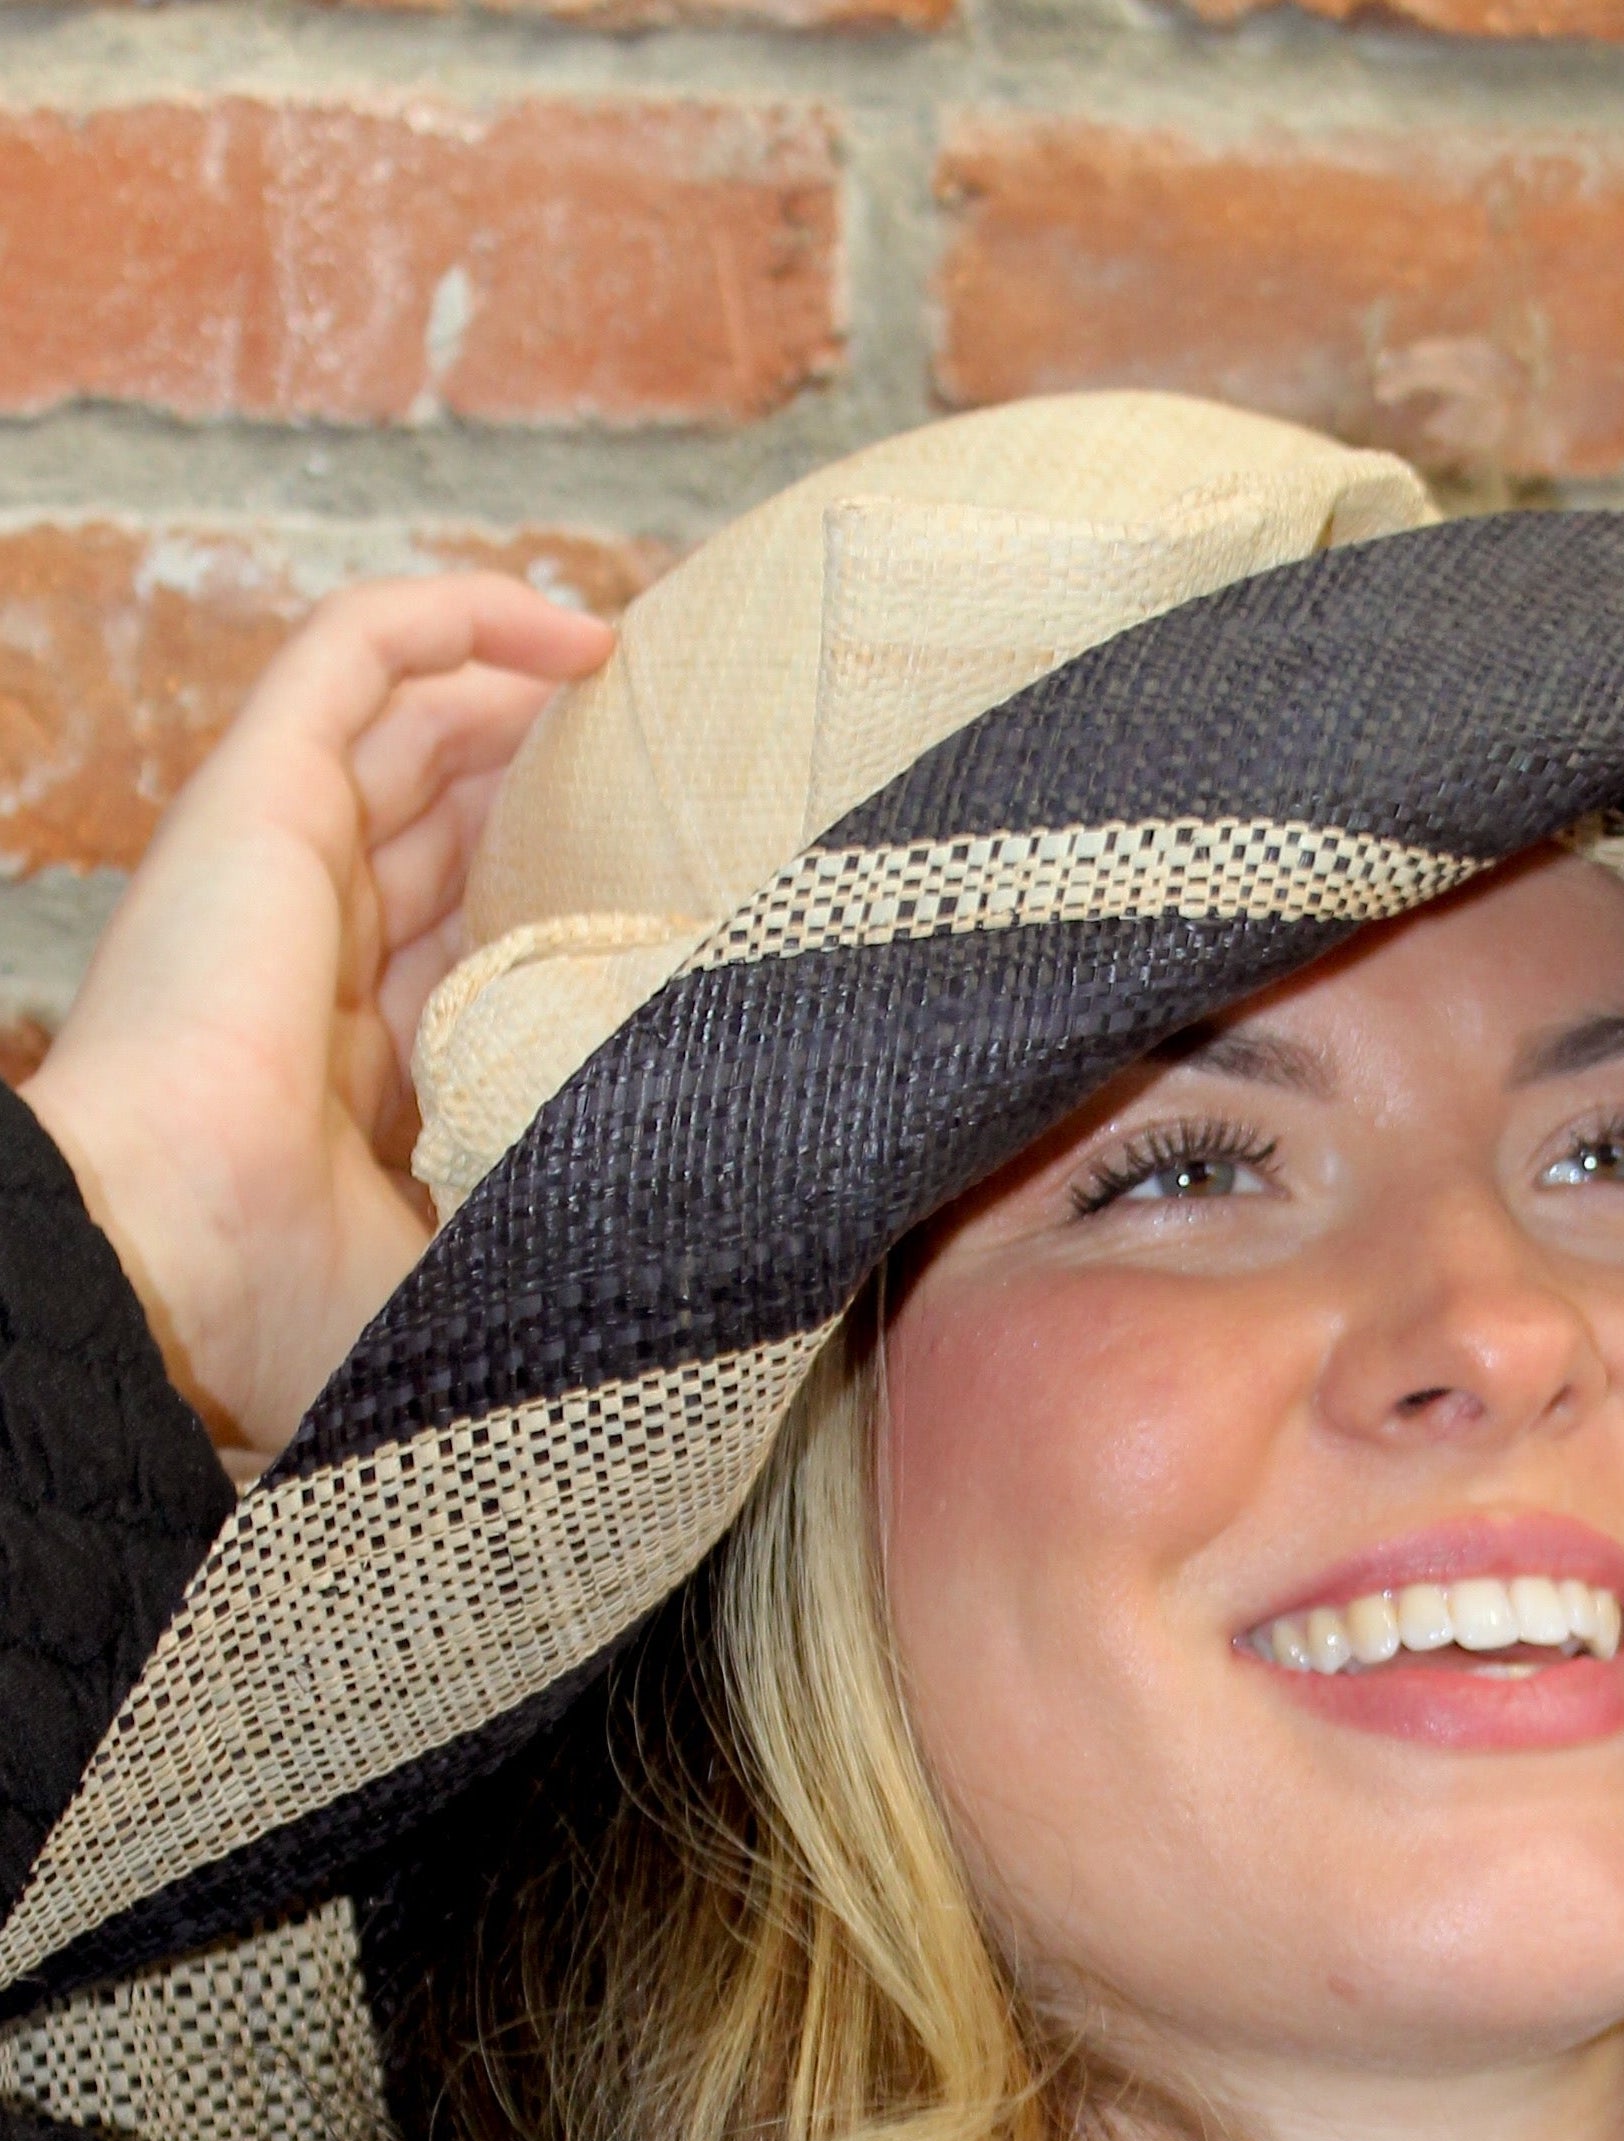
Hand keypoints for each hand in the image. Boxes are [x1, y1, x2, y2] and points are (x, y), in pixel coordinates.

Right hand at [24, 573, 615, 1463]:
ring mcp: (284, 864)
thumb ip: (564, 1231)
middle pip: (451, 828)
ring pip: (417, 726)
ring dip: (532, 703)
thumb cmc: (300, 1308)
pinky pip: (356, 651)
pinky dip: (461, 620)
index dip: (566, 913)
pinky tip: (583, 635)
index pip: (468, 950)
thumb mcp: (477, 1271)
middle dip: (563, 798)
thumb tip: (717, 1246)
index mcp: (353, 1071)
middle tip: (690, 794)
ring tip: (654, 702)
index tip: (685, 911)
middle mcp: (316, 956)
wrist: (177, 1268)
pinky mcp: (257, 793)